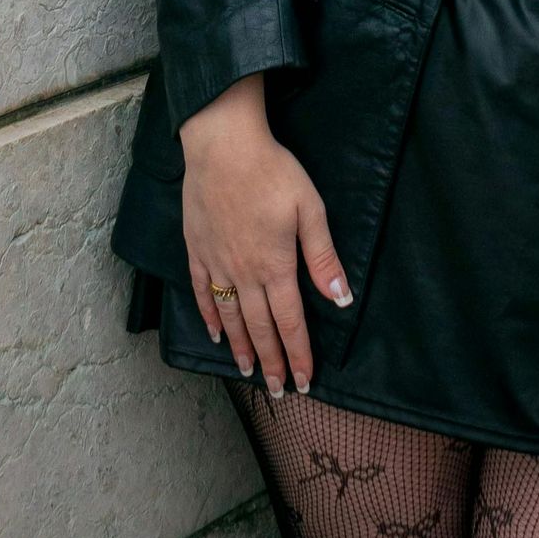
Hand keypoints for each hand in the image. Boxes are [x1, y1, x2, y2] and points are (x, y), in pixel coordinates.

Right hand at [180, 74, 352, 393]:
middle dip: (272, 363)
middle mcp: (244, 273)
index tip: (304, 382)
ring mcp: (217, 263)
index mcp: (275, 266)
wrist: (223, 145)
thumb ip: (322, 256)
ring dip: (241, 348)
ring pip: (231, 317)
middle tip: (279, 392)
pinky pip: (202, 291)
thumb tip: (340, 298)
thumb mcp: (310, 209)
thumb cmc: (272, 171)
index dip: (298, 354)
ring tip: (248, 372)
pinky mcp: (198, 248)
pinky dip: (210, 316)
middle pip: (259, 328)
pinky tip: (215, 333)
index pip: (289, 322)